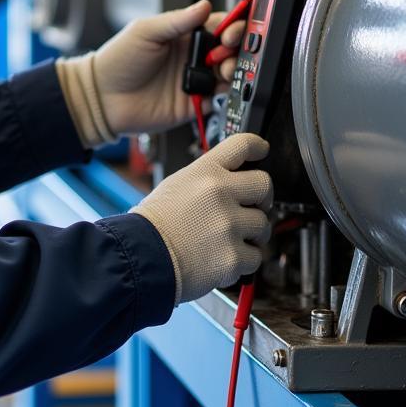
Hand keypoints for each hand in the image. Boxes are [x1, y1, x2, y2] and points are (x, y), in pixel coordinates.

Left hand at [92, 0, 245, 135]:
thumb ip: (177, 20)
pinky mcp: (193, 104)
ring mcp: (194, 80)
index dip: (232, 26)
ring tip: (225, 69)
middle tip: (228, 50)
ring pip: (229, 74)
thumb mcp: (145, 31)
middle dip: (238, 48)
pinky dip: (226, 95)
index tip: (232, 30)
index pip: (218, 25)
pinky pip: (219, 100)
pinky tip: (221, 88)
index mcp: (183, 35)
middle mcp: (192, 57)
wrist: (102, 98)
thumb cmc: (117, 61)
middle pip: (229, 50)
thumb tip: (204, 5)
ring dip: (234, 70)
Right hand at [130, 133, 272, 303]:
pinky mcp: (233, 256)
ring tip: (226, 240)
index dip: (257, 146)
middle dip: (262, 199)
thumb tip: (232, 181)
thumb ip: (207, 180)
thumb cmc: (153, 225)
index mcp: (205, 172)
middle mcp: (220, 193)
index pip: (242, 145)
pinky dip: (242, 261)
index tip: (262, 150)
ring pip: (262, 225)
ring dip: (251, 235)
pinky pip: (255, 257)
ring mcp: (229, 225)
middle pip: (264, 185)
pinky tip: (221, 258)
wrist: (141, 258)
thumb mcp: (176, 185)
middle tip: (252, 208)